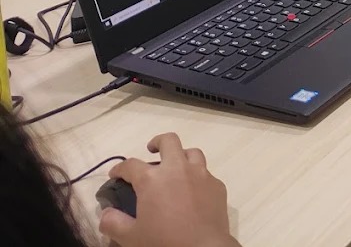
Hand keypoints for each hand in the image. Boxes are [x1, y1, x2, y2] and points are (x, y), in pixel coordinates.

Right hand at [99, 133, 238, 246]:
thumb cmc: (163, 242)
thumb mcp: (129, 237)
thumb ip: (113, 222)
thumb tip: (106, 213)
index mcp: (152, 179)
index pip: (131, 165)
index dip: (120, 168)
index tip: (115, 175)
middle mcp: (178, 169)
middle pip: (169, 141)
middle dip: (157, 142)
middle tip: (151, 151)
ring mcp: (201, 175)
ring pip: (192, 152)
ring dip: (181, 156)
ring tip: (174, 168)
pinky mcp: (217, 185)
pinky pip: (206, 173)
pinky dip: (196, 177)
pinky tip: (192, 191)